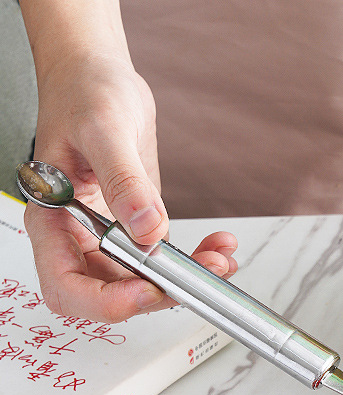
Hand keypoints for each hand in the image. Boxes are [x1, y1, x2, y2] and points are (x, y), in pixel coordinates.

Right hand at [25, 52, 237, 322]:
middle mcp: (78, 236)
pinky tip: (218, 249)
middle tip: (197, 278)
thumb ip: (125, 182)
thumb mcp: (104, 130)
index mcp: (54, 218)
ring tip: (219, 260)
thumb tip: (146, 229)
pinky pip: (163, 261)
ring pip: (143, 282)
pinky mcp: (137, 231)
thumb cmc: (85, 93)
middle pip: (110, 293)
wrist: (101, 78)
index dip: (106, 300)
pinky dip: (194, 262)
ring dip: (184, 281)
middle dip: (157, 294)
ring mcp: (109, 238)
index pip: (67, 284)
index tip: (147, 287)